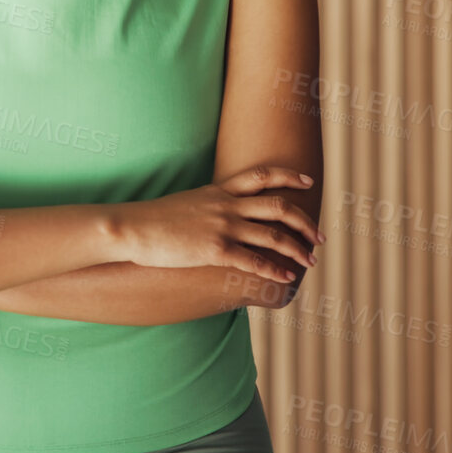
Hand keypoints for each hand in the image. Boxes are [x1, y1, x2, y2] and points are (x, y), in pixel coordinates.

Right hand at [110, 166, 322, 282]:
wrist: (131, 227)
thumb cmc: (153, 219)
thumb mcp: (186, 202)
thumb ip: (208, 205)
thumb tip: (218, 215)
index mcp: (219, 191)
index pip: (262, 175)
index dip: (289, 177)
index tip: (307, 181)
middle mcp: (226, 205)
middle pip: (278, 206)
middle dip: (304, 221)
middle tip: (320, 236)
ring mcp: (222, 226)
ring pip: (273, 234)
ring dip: (297, 249)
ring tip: (311, 261)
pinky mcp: (214, 250)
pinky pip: (253, 260)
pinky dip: (275, 269)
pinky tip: (286, 277)